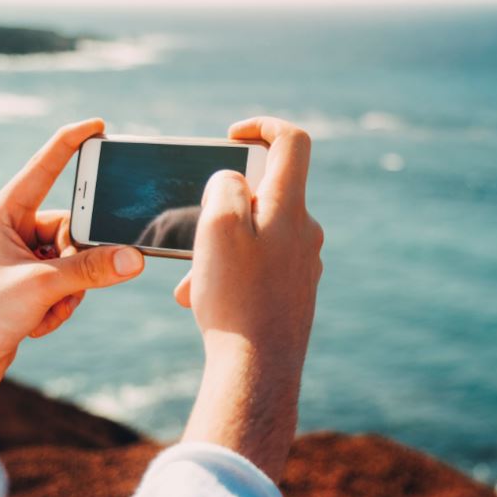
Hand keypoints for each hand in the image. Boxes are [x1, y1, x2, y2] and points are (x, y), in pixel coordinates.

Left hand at [0, 119, 144, 403]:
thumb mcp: (41, 288)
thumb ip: (91, 270)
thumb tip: (134, 258)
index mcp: (4, 214)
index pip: (45, 168)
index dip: (72, 144)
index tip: (99, 126)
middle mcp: (14, 232)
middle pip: (75, 227)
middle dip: (78, 260)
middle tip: (63, 283)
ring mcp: (25, 259)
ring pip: (77, 261)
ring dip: (70, 291)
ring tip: (41, 310)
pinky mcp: (32, 286)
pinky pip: (71, 285)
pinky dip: (62, 306)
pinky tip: (36, 324)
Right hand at [176, 117, 323, 481]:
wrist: (258, 371)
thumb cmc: (236, 297)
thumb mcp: (218, 226)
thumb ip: (226, 186)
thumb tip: (235, 180)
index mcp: (291, 208)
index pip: (292, 142)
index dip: (262, 126)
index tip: (231, 136)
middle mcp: (305, 231)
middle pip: (265, 192)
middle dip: (222, 205)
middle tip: (194, 231)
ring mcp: (303, 262)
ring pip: (255, 235)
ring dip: (218, 247)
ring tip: (192, 281)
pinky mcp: (294, 289)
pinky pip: (259, 265)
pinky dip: (230, 272)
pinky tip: (203, 300)